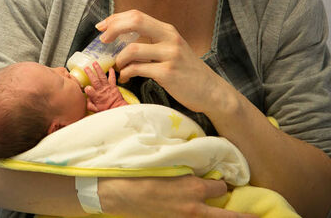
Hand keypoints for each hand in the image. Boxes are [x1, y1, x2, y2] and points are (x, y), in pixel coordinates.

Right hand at [83, 62, 126, 111]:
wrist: (118, 109)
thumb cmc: (107, 110)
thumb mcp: (95, 110)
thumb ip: (89, 104)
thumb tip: (86, 100)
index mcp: (96, 97)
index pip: (89, 91)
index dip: (87, 88)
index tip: (85, 87)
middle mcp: (101, 91)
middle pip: (94, 80)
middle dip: (90, 73)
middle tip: (86, 68)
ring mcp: (108, 87)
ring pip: (102, 77)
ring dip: (98, 69)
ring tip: (95, 63)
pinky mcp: (113, 86)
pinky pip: (112, 78)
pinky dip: (112, 73)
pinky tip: (111, 68)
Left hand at [96, 10, 233, 115]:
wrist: (211, 91)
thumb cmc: (186, 71)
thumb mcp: (171, 48)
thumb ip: (152, 41)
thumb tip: (121, 38)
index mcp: (167, 30)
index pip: (137, 15)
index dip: (115, 19)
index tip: (101, 27)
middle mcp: (170, 38)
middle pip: (135, 22)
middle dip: (113, 29)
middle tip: (103, 41)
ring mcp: (170, 55)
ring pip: (133, 49)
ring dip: (119, 59)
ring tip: (118, 67)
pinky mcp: (168, 73)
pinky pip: (138, 69)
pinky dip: (126, 73)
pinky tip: (126, 77)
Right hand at [100, 176, 257, 217]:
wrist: (118, 194)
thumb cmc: (139, 174)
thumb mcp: (165, 164)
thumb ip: (186, 167)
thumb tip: (199, 167)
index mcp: (193, 188)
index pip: (221, 186)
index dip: (223, 183)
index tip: (224, 181)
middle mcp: (195, 208)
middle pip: (229, 215)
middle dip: (244, 216)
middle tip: (258, 217)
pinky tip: (210, 216)